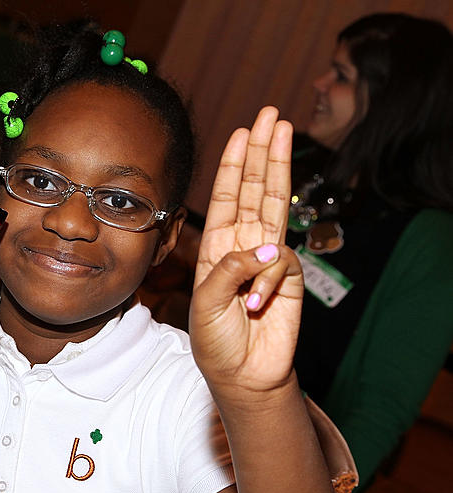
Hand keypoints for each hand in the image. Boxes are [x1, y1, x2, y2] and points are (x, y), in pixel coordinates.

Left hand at [190, 107, 302, 393]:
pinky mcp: (290, 279)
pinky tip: (256, 301)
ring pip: (276, 206)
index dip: (235, 165)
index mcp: (218, 247)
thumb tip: (266, 248)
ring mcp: (269, 259)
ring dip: (278, 168)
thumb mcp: (206, 304)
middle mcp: (244, 246)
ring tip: (281, 132)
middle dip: (262, 151)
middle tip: (270, 114)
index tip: (242, 133)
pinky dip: (268, 280)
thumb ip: (229, 272)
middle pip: (256, 190)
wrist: (241, 375)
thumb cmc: (215, 341)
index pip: (227, 197)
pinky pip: (282, 263)